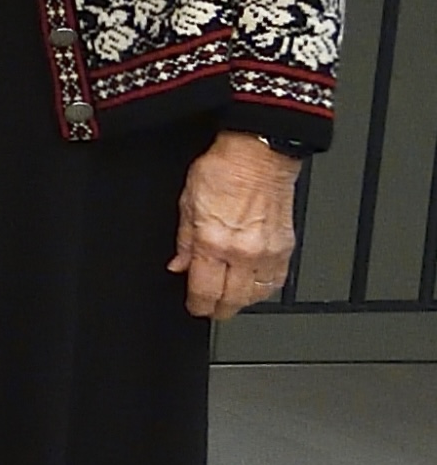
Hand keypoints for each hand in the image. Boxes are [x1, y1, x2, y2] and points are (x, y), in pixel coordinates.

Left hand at [170, 132, 300, 320]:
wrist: (259, 155)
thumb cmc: (223, 170)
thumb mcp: (187, 203)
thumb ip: (184, 240)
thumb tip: (179, 265)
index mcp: (213, 242)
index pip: (205, 290)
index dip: (198, 306)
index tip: (195, 308)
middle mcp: (242, 252)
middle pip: (233, 299)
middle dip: (220, 310)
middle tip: (212, 310)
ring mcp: (267, 251)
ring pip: (257, 294)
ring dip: (243, 301)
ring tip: (231, 300)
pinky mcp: (286, 246)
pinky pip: (277, 280)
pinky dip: (265, 288)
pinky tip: (254, 287)